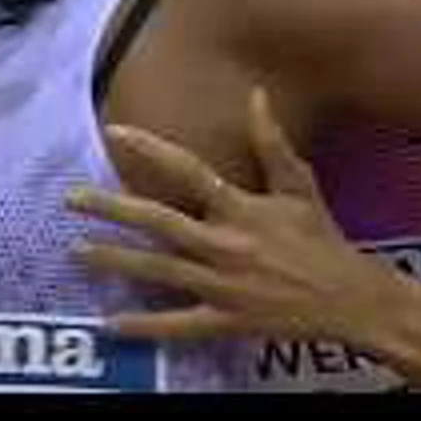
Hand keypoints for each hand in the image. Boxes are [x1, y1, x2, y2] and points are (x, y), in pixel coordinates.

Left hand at [69, 89, 409, 348]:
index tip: (114, 132)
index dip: (151, 149)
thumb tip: (256, 94)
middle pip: (159, 223)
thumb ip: (272, 141)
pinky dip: (144, 326)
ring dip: (115, 260)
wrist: (349, 297)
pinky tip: (110, 323)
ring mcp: (222, 286)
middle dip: (112, 209)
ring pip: (157, 271)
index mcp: (242, 208)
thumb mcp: (300, 185)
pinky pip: (177, 325)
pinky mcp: (225, 320)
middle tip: (72, 199)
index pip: (189, 172)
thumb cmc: (322, 237)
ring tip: (76, 251)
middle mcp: (225, 246)